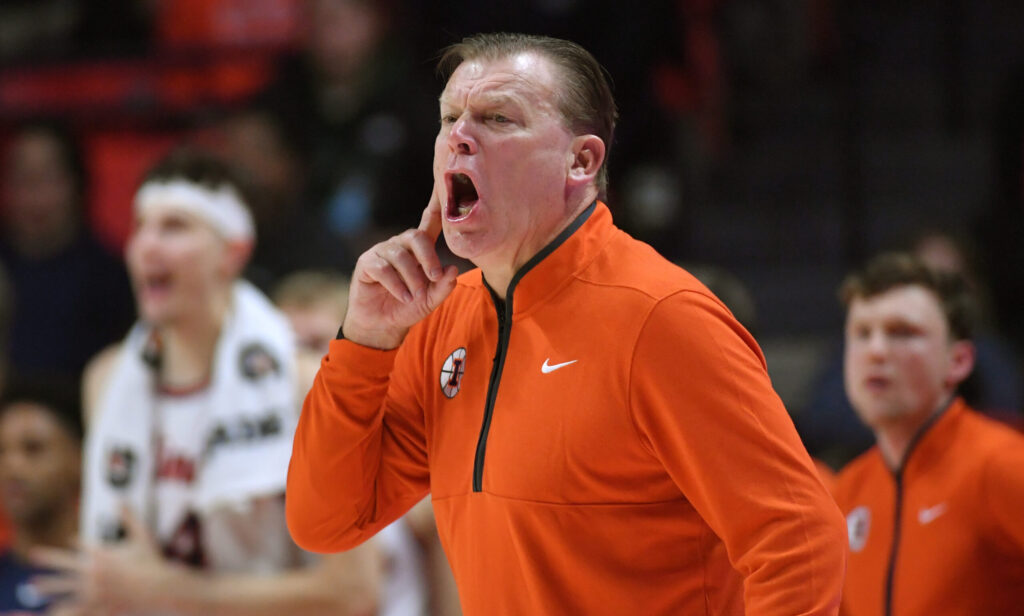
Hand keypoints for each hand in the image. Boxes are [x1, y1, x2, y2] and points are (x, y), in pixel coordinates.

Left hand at [33, 506, 173, 615]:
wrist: (158, 588)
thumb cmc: (151, 562)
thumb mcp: (142, 536)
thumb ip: (129, 518)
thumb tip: (121, 500)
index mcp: (101, 553)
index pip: (83, 544)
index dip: (77, 542)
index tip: (71, 540)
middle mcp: (91, 571)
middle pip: (64, 564)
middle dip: (48, 558)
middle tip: (34, 554)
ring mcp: (92, 589)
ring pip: (64, 586)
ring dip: (48, 585)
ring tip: (35, 584)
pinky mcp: (96, 604)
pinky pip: (73, 605)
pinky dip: (61, 607)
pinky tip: (51, 608)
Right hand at [343, 187, 458, 348]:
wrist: (383, 325)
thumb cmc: (409, 307)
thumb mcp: (431, 300)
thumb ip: (444, 286)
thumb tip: (453, 269)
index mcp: (419, 249)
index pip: (429, 223)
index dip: (437, 206)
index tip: (444, 190)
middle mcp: (400, 245)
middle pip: (416, 236)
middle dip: (428, 257)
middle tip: (434, 277)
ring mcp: (382, 252)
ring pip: (400, 256)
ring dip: (412, 277)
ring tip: (415, 296)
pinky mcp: (366, 263)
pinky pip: (383, 268)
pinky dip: (396, 285)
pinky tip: (403, 297)